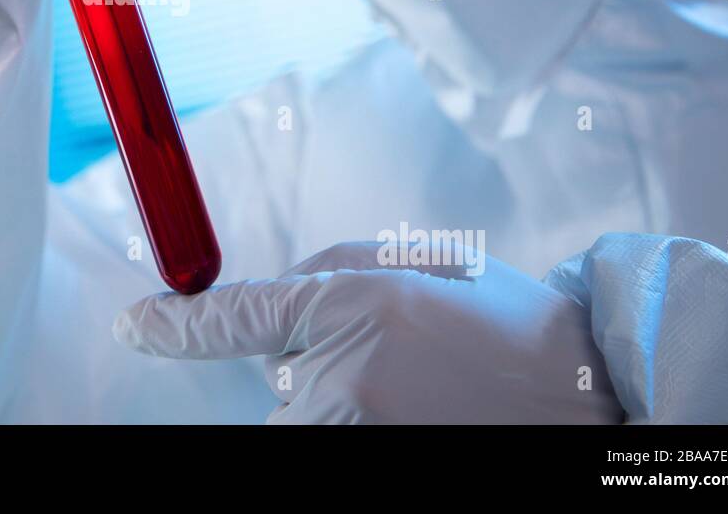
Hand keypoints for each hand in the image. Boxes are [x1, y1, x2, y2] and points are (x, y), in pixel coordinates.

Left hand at [114, 241, 622, 423]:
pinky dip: (355, 423)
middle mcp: (341, 382)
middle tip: (399, 357)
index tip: (137, 324)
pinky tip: (419, 415)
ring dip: (340, 401)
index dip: (176, 324)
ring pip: (303, 416)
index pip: (234, 317)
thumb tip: (272, 304)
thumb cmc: (507, 327)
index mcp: (351, 308)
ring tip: (424, 394)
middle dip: (311, 365)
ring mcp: (354, 434)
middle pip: (277, 379)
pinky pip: (327, 434)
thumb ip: (329, 273)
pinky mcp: (368, 461)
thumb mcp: (419, 267)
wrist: (590, 396)